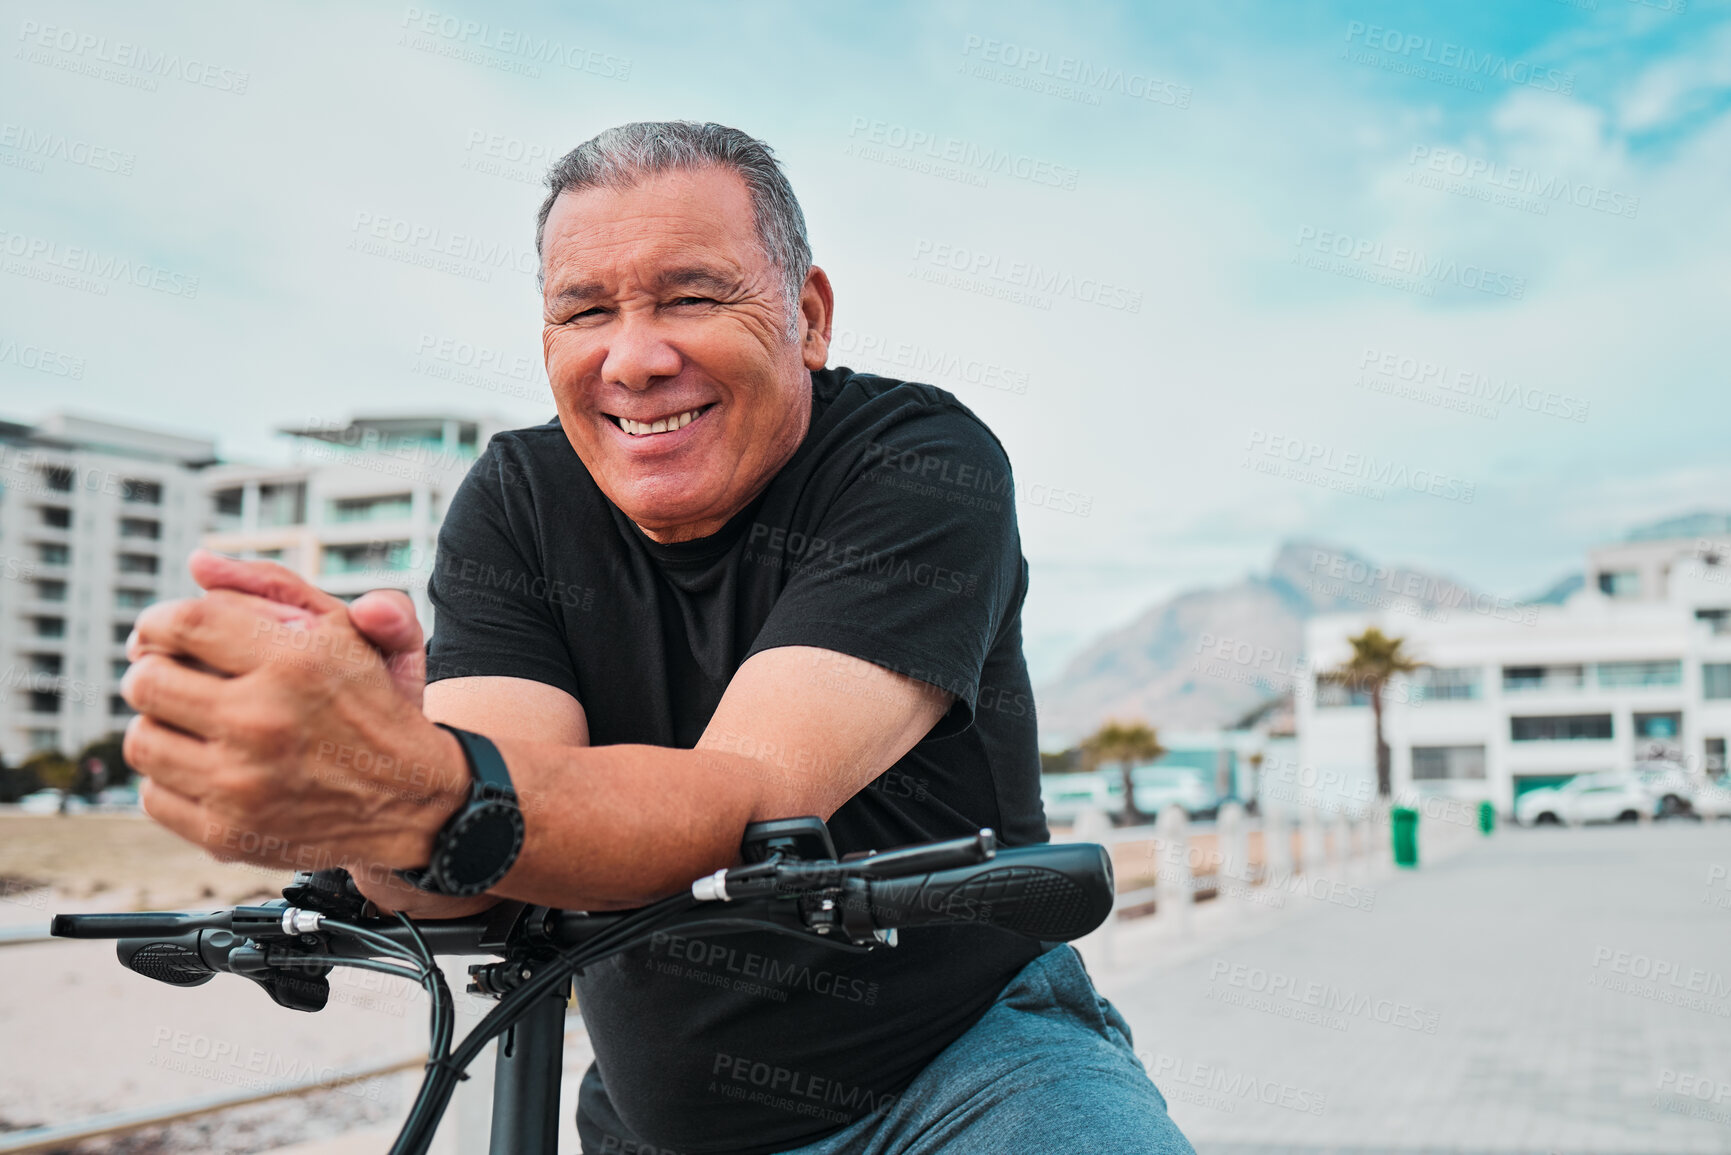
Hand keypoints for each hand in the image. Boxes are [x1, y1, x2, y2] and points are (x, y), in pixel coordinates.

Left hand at [122, 552, 465, 882]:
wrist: (416, 802)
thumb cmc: (378, 706)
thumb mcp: (355, 631)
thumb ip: (280, 585)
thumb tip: (199, 564)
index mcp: (297, 662)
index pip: (182, 623)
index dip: (159, 621)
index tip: (166, 631)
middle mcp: (265, 721)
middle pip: (145, 681)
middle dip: (154, 671)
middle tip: (178, 675)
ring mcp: (242, 784)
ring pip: (141, 740)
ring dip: (161, 725)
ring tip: (194, 723)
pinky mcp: (227, 833)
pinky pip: (153, 795)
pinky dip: (172, 778)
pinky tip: (208, 766)